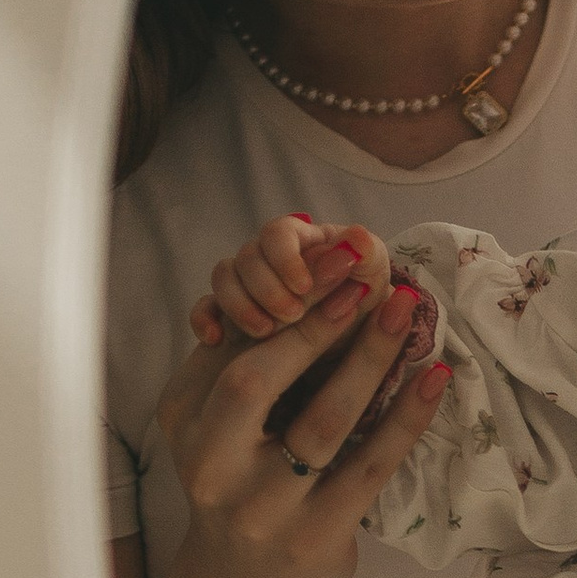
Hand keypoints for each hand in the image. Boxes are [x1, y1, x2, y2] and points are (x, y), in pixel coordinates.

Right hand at [150, 265, 448, 577]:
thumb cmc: (238, 486)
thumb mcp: (217, 425)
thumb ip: (238, 359)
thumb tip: (293, 277)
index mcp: (189, 424)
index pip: (235, 350)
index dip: (286, 306)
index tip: (333, 265)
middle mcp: (214, 466)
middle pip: (260, 380)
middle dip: (318, 326)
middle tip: (370, 280)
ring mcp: (264, 508)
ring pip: (323, 422)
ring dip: (370, 361)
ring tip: (409, 316)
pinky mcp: (315, 538)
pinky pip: (368, 467)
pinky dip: (405, 419)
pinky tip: (432, 380)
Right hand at [197, 216, 389, 345]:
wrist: (350, 345)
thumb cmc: (363, 303)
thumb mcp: (373, 280)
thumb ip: (368, 256)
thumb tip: (356, 237)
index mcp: (301, 241)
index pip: (277, 232)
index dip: (284, 257)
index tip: (303, 287)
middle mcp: (269, 258)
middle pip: (246, 256)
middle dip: (265, 287)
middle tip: (291, 316)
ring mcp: (247, 285)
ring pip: (223, 278)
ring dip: (238, 304)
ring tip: (264, 333)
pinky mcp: (230, 314)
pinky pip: (204, 308)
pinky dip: (204, 319)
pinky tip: (216, 339)